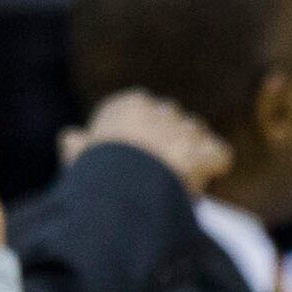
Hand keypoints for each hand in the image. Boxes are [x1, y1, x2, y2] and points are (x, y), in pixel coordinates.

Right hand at [61, 89, 232, 197]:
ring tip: (179, 182)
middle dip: (174, 147)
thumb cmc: (97, 174)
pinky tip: (203, 180)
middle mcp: (161, 110)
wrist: (123, 186)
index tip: (139, 164)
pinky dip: (215, 168)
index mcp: (130, 105)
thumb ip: (76, 144)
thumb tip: (71, 138)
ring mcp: (187, 128)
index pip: (147, 114)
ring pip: (198, 138)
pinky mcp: (207, 150)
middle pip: (175, 125)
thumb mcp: (78, 157)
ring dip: (194, 158)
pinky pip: (220, 155)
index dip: (147, 140)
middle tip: (163, 176)